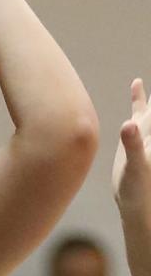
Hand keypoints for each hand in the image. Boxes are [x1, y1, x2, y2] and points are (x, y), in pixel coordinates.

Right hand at [114, 78, 150, 215]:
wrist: (135, 202)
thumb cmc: (140, 188)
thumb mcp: (136, 167)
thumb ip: (134, 145)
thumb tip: (128, 124)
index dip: (145, 98)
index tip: (139, 80)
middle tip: (142, 72)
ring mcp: (146, 129)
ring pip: (150, 105)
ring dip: (147, 95)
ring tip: (140, 79)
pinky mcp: (135, 133)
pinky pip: (138, 109)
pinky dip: (138, 96)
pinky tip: (136, 82)